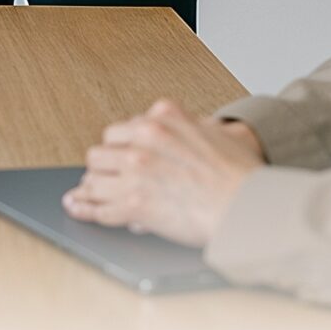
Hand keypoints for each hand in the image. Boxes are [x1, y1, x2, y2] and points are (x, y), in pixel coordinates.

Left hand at [62, 99, 266, 248]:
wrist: (250, 206)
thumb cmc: (242, 176)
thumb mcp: (216, 132)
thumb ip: (188, 127)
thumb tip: (176, 130)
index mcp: (162, 118)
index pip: (122, 129)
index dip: (119, 147)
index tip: (117, 156)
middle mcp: (143, 139)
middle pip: (101, 151)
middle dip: (105, 166)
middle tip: (105, 177)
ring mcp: (135, 171)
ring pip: (94, 178)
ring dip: (92, 188)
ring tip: (86, 195)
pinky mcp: (133, 203)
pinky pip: (100, 208)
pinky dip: (88, 211)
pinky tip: (79, 210)